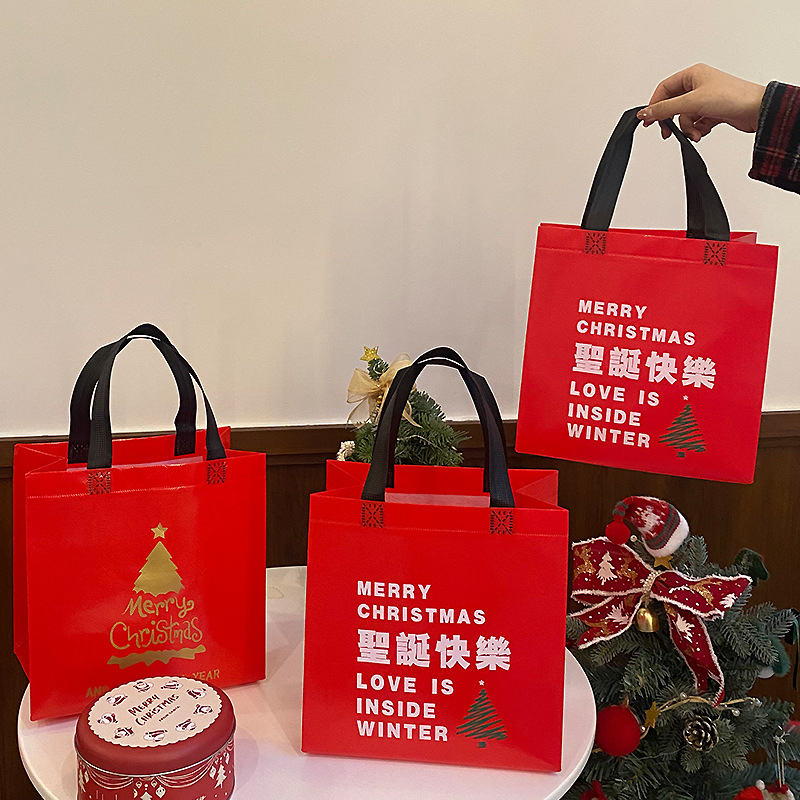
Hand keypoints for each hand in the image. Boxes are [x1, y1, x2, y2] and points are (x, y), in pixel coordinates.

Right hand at [637, 64, 765, 140]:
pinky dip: (697, 130)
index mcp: (693, 74)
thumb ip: (665, 109)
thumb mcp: (691, 102)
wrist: (756, 110)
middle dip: (672, 121)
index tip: (648, 120)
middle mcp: (698, 85)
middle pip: (673, 105)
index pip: (664, 89)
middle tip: (666, 131)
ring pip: (685, 117)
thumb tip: (646, 112)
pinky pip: (696, 123)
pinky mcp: (713, 111)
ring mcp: (706, 99)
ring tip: (695, 133)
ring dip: (688, 128)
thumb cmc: (732, 97)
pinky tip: (702, 132)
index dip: (654, 105)